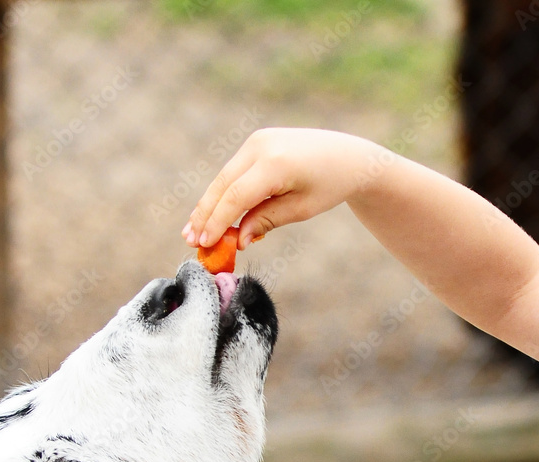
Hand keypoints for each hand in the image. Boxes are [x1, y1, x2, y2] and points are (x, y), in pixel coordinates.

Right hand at [182, 127, 377, 250]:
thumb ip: (267, 220)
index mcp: (276, 163)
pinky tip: (211, 213)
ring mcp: (256, 141)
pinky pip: (234, 171)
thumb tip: (238, 239)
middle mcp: (261, 146)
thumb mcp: (301, 209)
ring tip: (193, 232)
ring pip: (224, 178)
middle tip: (191, 241)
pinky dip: (222, 193)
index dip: (217, 221)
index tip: (205, 243)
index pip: (236, 196)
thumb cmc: (329, 186)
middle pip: (223, 185)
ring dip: (208, 205)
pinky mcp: (256, 142)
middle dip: (205, 215)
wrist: (347, 156)